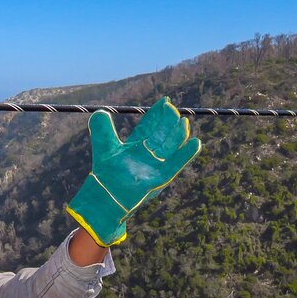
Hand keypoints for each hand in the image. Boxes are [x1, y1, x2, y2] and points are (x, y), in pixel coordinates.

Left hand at [66, 97, 200, 246]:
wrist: (105, 197)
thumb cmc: (104, 175)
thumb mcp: (104, 147)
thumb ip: (102, 129)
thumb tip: (100, 111)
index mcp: (135, 148)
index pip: (149, 127)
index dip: (157, 114)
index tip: (165, 100)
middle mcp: (146, 156)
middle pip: (161, 135)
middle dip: (167, 122)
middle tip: (172, 108)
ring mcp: (154, 167)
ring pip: (170, 147)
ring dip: (178, 135)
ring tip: (184, 121)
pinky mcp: (159, 179)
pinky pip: (175, 165)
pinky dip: (185, 155)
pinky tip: (196, 143)